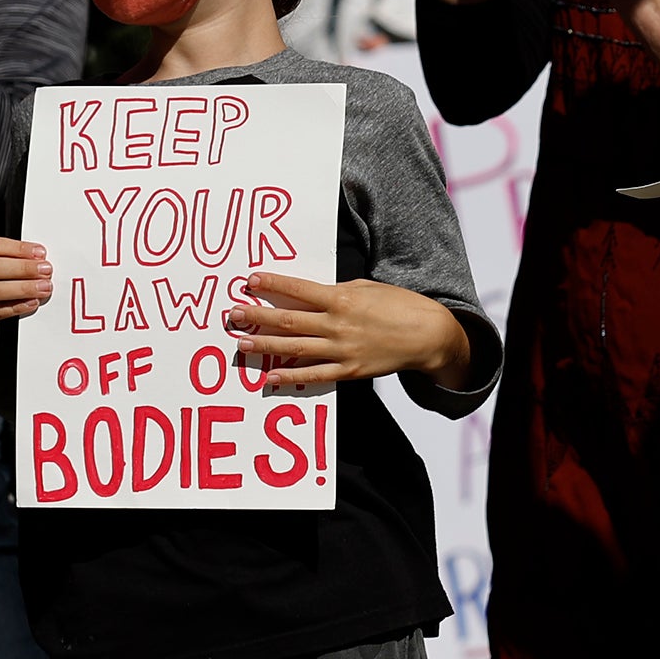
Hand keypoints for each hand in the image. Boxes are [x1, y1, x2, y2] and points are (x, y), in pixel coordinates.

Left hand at [226, 273, 472, 390]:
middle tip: (233, 315)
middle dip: (258, 317)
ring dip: (265, 346)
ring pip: (295, 348)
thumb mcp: (366, 287)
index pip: (299, 289)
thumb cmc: (397, 304)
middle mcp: (338, 324)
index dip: (273, 285)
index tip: (249, 281)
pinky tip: (270, 377)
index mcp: (342, 298)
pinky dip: (291, 376)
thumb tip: (310, 295)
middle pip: (289, 320)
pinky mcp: (349, 370)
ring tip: (241, 344)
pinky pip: (314, 375)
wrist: (426, 334)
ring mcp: (342, 349)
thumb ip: (337, 292)